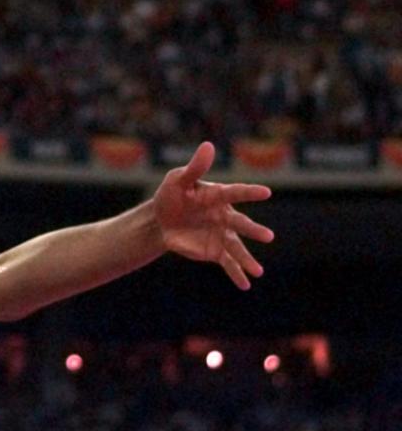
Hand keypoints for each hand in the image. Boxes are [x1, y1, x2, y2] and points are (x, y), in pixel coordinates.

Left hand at [152, 142, 272, 288]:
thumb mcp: (178, 179)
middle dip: (253, 230)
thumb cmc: (172, 195)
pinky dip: (236, 274)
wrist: (162, 220)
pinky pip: (227, 263)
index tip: (266, 193)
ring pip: (237, 248)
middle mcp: (225, 216)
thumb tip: (208, 145)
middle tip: (268, 237)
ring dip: (247, 260)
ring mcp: (221, 234)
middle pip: (241, 224)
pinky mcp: (214, 250)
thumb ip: (195, 167)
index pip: (236, 193)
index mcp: (218, 196)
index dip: (250, 192)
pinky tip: (246, 284)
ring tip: (259, 271)